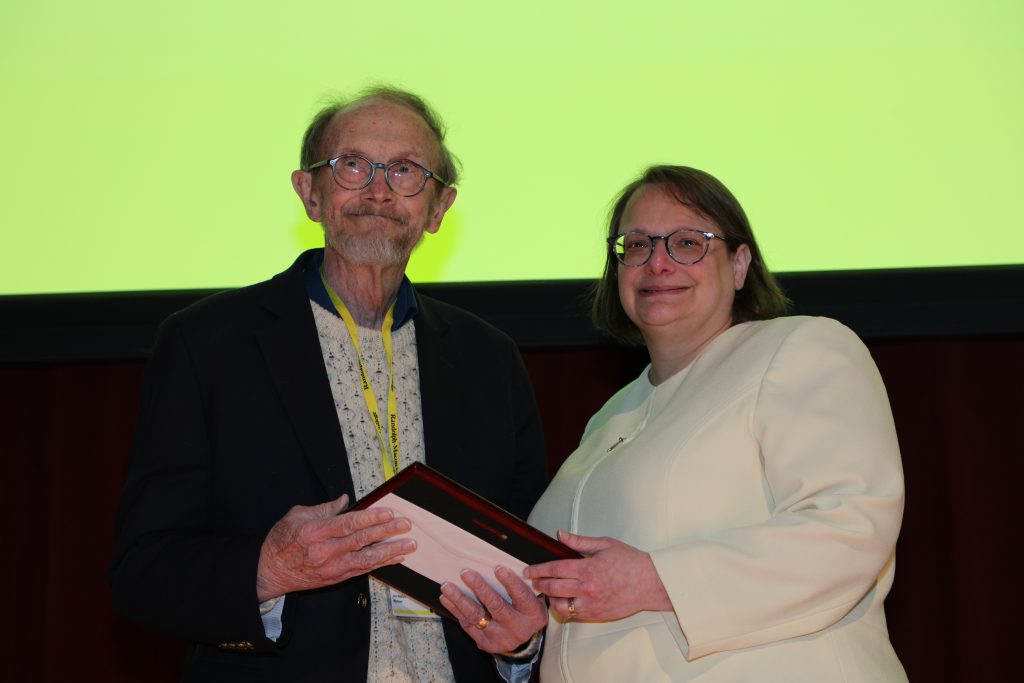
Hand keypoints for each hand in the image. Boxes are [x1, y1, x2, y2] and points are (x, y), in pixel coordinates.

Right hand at [256, 494, 414, 600]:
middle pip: (362, 541)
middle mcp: (325, 551)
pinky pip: (362, 570)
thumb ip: (324, 508)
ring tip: (410, 544)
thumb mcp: (297, 515)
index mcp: (315, 532)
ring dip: (390, 551)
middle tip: (406, 525)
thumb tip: (345, 500)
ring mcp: (331, 567)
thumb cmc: (281, 541)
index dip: (371, 518)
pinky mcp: (335, 578)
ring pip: (366, 559)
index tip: (389, 513)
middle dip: (387, 532)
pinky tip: (396, 558)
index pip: (348, 524)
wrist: (269, 571)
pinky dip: (381, 564)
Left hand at [439, 566, 547, 653]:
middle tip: (465, 573)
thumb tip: (497, 562)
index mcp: (533, 614)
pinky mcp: (486, 643)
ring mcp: (500, 638)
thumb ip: (521, 584)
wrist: (522, 638)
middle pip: (496, 606)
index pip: (522, 596)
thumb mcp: (533, 598)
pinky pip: (467, 625)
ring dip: (460, 599)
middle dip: (479, 588)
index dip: (510, 582)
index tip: (497, 568)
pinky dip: (456, 610)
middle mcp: (518, 628)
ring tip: (447, 586)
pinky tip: (446, 598)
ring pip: (477, 616)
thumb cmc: (525, 609)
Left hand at [523, 530, 671, 621]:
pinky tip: (564, 601)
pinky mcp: (597, 614)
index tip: (528, 570)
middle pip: (553, 588)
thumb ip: (579, 542)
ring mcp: (591, 604)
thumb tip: (560, 535)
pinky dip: (565, 609)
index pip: (554, 569)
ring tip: (548, 592)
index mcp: (587, 568)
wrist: (651, 583)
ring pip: (560, 605)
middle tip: (533, 580)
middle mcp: (587, 588)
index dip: (538, 570)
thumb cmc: (630, 561)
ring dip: (550, 599)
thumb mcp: (605, 544)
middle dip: (539, 583)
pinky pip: (574, 615)